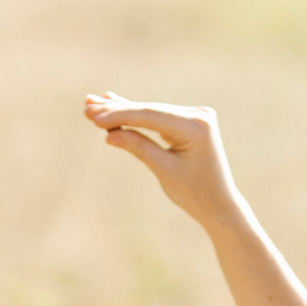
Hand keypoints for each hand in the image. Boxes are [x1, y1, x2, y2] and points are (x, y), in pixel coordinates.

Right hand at [83, 93, 244, 228]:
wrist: (219, 203)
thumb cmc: (194, 192)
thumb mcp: (163, 171)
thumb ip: (138, 147)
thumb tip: (109, 134)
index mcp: (196, 126)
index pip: (150, 116)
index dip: (120, 115)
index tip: (93, 117)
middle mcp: (198, 115)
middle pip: (149, 111)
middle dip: (117, 110)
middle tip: (87, 107)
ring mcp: (195, 116)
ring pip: (151, 112)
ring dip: (123, 110)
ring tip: (93, 104)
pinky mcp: (190, 121)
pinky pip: (158, 117)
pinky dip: (138, 116)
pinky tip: (116, 103)